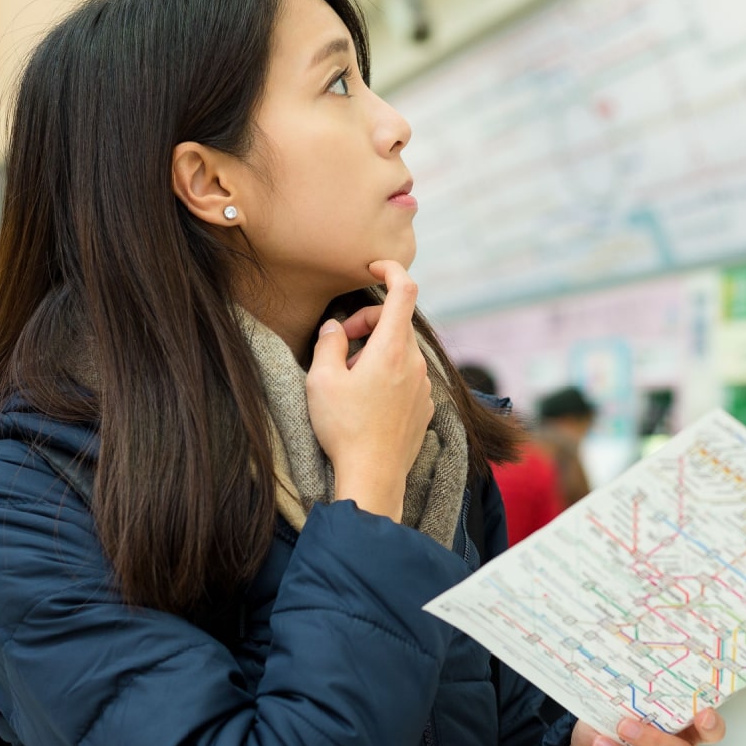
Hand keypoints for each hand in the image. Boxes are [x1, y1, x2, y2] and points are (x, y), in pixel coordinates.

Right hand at [306, 260, 432, 521]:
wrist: (373, 477)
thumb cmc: (345, 429)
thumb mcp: (321, 380)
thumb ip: (328, 344)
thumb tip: (334, 328)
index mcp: (392, 349)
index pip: (405, 291)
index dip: (391, 270)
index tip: (373, 268)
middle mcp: (414, 363)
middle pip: (396, 322)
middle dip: (367, 323)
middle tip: (340, 344)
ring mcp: (423, 386)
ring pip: (401, 350)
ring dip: (375, 352)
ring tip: (350, 379)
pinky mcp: (424, 407)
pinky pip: (407, 375)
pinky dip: (387, 374)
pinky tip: (366, 399)